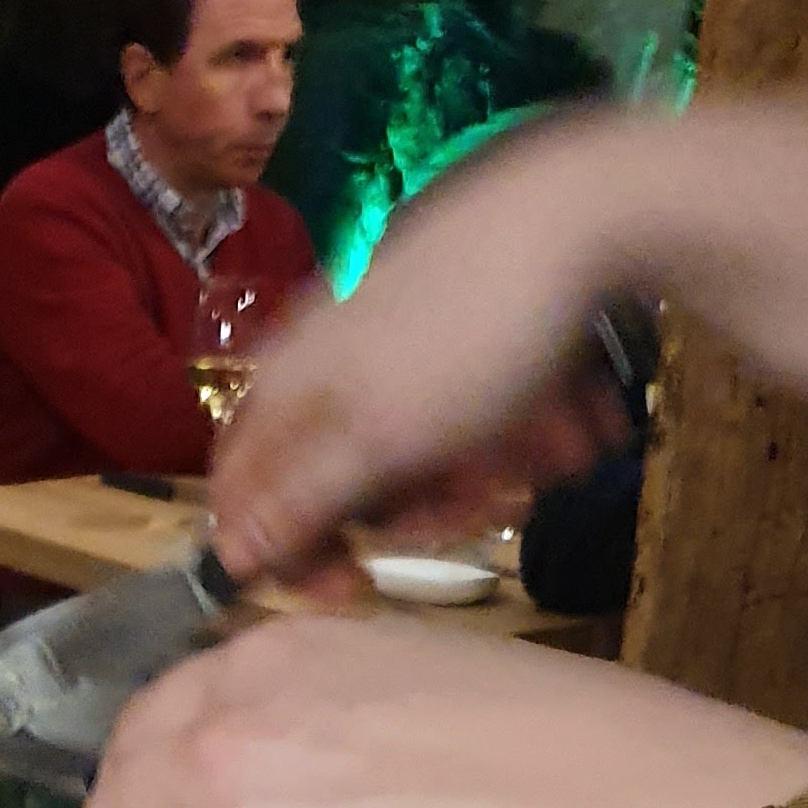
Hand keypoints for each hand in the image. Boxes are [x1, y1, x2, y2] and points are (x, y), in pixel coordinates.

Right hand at [204, 120, 634, 585]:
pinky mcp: (453, 335)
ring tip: (528, 465)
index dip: (284, 555)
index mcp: (285, 385)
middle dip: (408, 514)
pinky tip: (550, 431)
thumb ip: (298, 501)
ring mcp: (392, 349)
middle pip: (337, 483)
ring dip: (470, 480)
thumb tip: (229, 555)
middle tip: (467, 514)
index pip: (239, 493)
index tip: (347, 591)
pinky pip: (460, 417)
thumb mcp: (379, 439)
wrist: (578, 215)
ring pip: (408, 458)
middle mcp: (325, 365)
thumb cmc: (468, 336)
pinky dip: (502, 438)